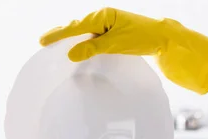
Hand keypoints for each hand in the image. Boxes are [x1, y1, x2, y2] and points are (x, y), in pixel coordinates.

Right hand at [39, 7, 207, 94]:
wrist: (164, 38)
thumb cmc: (142, 37)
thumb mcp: (116, 44)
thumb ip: (93, 48)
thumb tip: (71, 54)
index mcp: (103, 15)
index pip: (76, 26)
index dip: (59, 35)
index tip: (43, 41)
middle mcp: (104, 18)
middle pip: (78, 27)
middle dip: (62, 34)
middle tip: (44, 42)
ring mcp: (109, 25)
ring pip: (85, 32)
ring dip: (72, 38)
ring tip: (56, 45)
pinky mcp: (114, 33)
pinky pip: (94, 37)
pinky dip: (84, 42)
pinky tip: (79, 49)